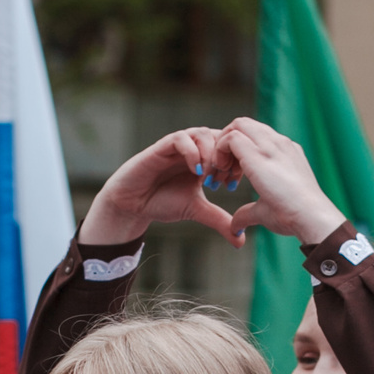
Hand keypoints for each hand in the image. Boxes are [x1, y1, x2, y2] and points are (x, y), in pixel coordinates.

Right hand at [77, 128, 241, 245]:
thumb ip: (219, 220)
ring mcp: (177, 146)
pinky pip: (180, 138)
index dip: (236, 161)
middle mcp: (193, 148)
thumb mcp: (197, 210)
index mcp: (204, 158)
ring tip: (210, 177)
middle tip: (225, 178)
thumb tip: (241, 241)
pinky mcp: (161, 147)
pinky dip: (192, 152)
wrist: (133, 205)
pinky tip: (196, 171)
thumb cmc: (162, 202)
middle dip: (226, 156)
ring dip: (211, 153)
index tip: (234, 183)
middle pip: (219, 135)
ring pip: (202, 133)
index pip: (229, 147)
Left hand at [214, 117, 347, 245]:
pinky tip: (222, 170)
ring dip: (224, 145)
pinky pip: (232, 136)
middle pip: (246, 124)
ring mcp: (271, 144)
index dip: (238, 150)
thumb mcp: (266, 210)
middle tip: (222, 168)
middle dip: (228, 141)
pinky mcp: (259, 152)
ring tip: (221, 170)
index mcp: (286, 152)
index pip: (256, 134)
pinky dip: (220, 150)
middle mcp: (279, 143)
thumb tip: (236, 228)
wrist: (310, 216)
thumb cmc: (294, 216)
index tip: (233, 174)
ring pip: (239, 125)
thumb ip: (248, 213)